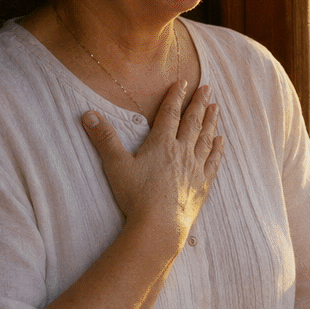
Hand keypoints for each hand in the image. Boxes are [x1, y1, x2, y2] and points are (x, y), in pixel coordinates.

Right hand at [82, 81, 222, 249]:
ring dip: (211, 122)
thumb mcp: (116, 166)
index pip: (170, 113)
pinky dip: (218, 149)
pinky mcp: (202, 185)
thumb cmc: (136, 197)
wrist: (160, 226)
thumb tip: (88, 114)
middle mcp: (182, 152)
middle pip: (193, 122)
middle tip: (208, 89)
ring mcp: (195, 168)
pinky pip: (213, 162)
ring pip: (206, 139)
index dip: (176, 96)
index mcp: (162, 144)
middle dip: (199, 103)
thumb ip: (104, 139)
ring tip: (216, 108)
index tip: (184, 82)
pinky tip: (221, 141)